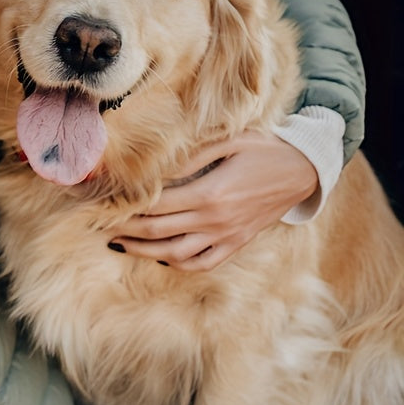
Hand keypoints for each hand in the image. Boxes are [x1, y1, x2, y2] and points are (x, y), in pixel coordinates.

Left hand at [110, 131, 318, 270]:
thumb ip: (189, 156)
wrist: (304, 170)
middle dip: (125, 229)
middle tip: (100, 225)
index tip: (106, 203)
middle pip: (158, 231)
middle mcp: (216, 220)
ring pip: (175, 254)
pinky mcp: (236, 244)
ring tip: (119, 243)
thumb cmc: (264, 148)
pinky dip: (177, 262)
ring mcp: (226, 237)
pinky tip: (160, 255)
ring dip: (143, 251)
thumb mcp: (228, 141)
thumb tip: (154, 170)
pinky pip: (202, 263)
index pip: (156, 205)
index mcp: (210, 193)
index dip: (127, 206)